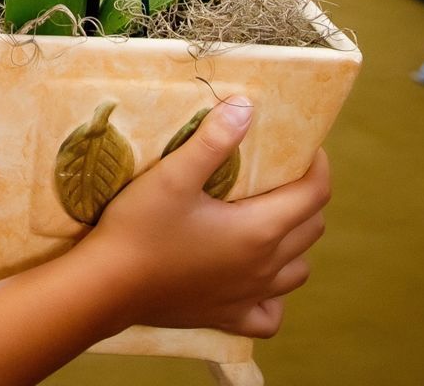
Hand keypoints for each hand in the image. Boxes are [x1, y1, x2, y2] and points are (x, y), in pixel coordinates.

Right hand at [83, 99, 329, 338]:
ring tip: (269, 221)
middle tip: (280, 174)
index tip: (304, 145)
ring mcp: (249, 296)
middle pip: (312, 228)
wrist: (106, 287)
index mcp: (258, 230)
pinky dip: (274, 296)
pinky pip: (271, 314)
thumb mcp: (171, 176)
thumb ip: (211, 141)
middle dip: (306, 196)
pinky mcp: (228, 317)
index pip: (314, 194)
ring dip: (295, 243)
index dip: (317, 165)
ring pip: (298, 270)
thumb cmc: (138, 229)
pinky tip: (256, 280)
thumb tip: (246, 107)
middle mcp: (264, 267)